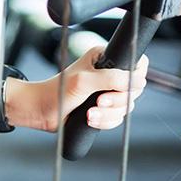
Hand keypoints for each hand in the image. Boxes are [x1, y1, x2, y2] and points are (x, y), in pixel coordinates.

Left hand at [8, 46, 148, 131]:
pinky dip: (105, 121)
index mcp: (105, 58)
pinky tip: (90, 119)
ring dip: (108, 113)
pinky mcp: (104, 108)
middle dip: (118, 100)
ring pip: (126, 107)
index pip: (137, 63)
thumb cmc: (57, 91)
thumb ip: (112, 79)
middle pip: (135, 89)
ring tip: (89, 113)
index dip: (136, 77)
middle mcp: (109, 74)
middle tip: (99, 101)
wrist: (42, 111)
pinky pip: (117, 118)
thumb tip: (138, 81)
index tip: (121, 87)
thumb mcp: (84, 81)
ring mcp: (107, 92)